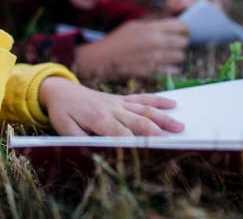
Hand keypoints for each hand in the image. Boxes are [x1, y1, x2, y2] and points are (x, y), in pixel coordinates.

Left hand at [38, 77, 184, 135]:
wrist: (61, 91)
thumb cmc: (63, 113)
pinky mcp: (121, 99)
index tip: (149, 150)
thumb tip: (96, 149)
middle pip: (137, 121)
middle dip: (155, 131)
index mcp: (98, 118)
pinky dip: (157, 101)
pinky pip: (141, 99)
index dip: (134, 142)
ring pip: (144, 109)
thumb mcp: (65, 129)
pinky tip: (173, 104)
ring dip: (162, 117)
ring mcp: (118, 102)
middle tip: (173, 140)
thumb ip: (80, 138)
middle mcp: (112, 108)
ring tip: (180, 126)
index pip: (120, 133)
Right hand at [74, 18, 188, 80]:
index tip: (182, 30)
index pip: (181, 26)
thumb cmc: (118, 40)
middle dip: (181, 41)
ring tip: (169, 54)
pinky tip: (165, 64)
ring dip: (177, 55)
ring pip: (181, 56)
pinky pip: (173, 70)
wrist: (103, 59)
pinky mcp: (153, 72)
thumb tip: (174, 25)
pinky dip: (172, 67)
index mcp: (152, 28)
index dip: (183, 28)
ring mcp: (155, 59)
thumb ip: (155, 24)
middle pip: (184, 41)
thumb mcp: (136, 25)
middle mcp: (156, 43)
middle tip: (176, 43)